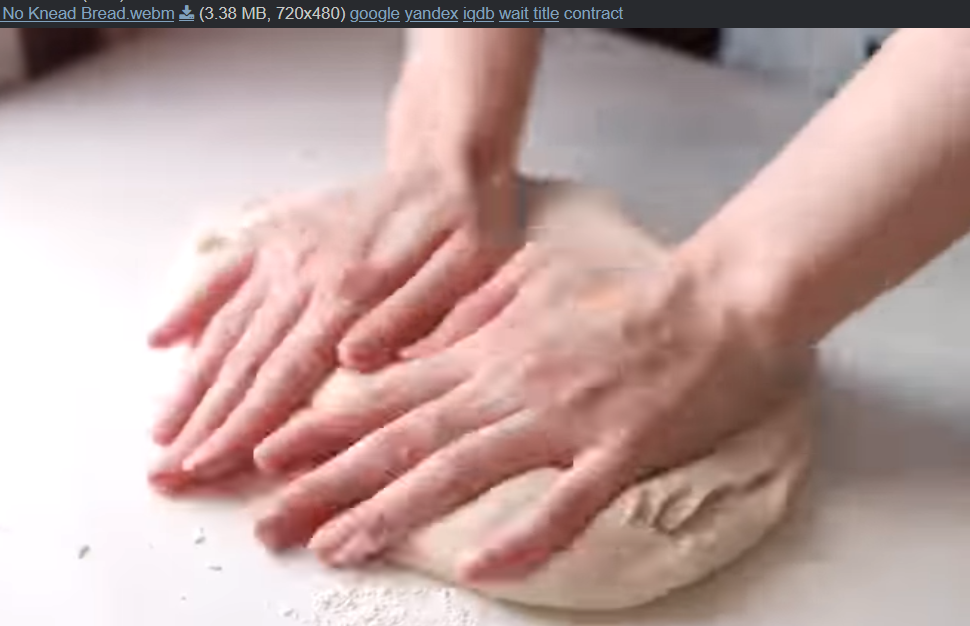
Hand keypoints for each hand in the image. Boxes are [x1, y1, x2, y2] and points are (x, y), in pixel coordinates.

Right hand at [147, 169, 519, 490]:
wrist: (446, 164)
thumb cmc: (466, 227)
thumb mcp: (468, 270)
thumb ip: (414, 314)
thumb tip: (353, 359)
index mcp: (354, 291)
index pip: (286, 374)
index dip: (243, 425)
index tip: (204, 467)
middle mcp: (307, 271)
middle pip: (245, 361)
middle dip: (204, 422)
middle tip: (165, 472)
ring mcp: (285, 250)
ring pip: (227, 326)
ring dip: (190, 383)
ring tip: (159, 431)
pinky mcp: (277, 232)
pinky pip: (223, 271)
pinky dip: (189, 304)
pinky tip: (157, 340)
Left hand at [252, 228, 809, 581]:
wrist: (719, 300)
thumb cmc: (626, 290)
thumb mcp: (532, 276)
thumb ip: (465, 308)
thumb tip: (409, 343)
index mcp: (489, 346)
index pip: (389, 392)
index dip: (323, 426)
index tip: (266, 455)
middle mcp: (511, 383)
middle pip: (405, 439)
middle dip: (329, 482)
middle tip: (269, 521)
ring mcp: (564, 418)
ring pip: (463, 471)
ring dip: (394, 511)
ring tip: (337, 545)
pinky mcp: (621, 449)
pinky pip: (568, 504)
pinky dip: (525, 535)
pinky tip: (482, 568)